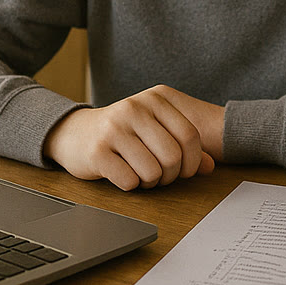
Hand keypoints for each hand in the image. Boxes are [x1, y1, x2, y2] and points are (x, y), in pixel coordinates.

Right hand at [44, 85, 221, 190]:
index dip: (192, 161)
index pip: (190, 136)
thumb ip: (184, 145)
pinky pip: (130, 181)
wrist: (75, 133)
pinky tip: (123, 174)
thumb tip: (211, 166)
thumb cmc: (122, 133)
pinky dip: (131, 185)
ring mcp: (114, 129)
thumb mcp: (155, 129)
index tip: (184, 170)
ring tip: (141, 174)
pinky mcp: (97, 151)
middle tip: (160, 176)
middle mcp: (134, 108)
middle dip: (170, 176)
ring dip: (150, 183)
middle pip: (173, 156)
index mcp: (154, 99)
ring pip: (152, 172)